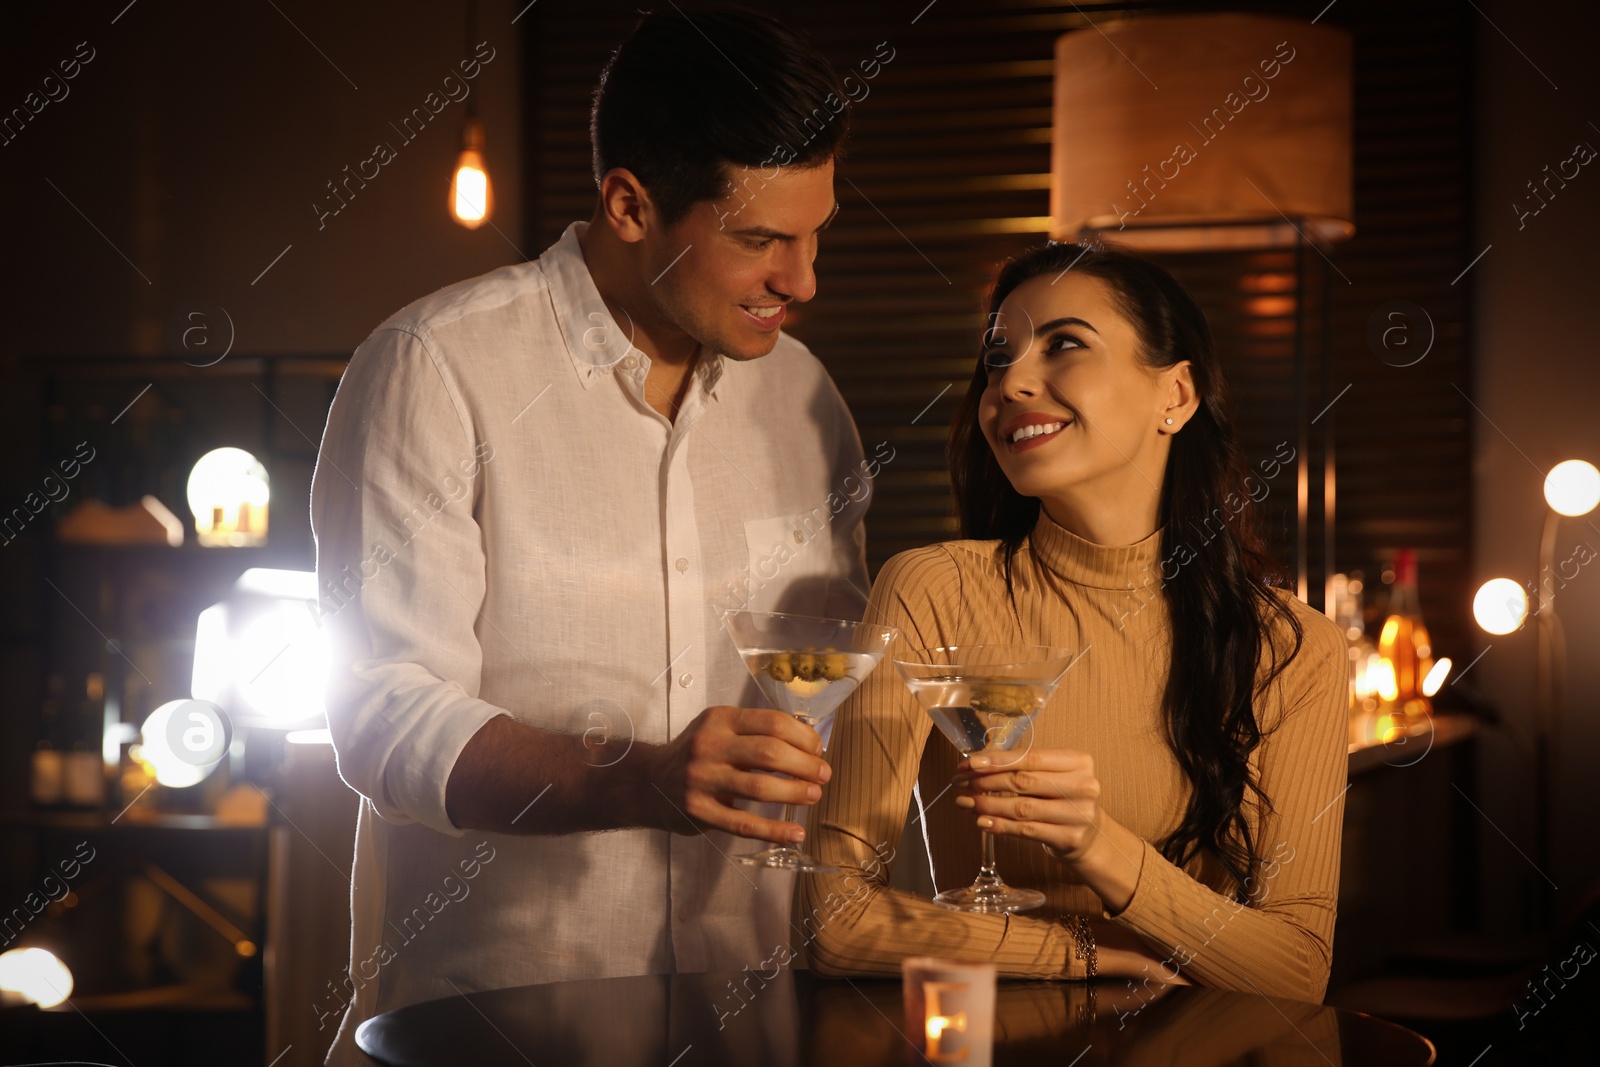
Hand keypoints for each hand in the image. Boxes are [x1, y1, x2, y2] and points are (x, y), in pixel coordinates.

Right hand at [642, 705, 830, 843]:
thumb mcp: (719, 730)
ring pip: (760, 787)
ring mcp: (702, 779)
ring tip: (814, 795)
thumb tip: (809, 747)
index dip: (803, 737)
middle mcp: (709, 745)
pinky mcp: (700, 811)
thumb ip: (755, 733)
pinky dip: (774, 830)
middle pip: (769, 752)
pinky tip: (795, 833)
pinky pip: (744, 823)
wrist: (649, 782)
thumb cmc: (697, 755)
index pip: (772, 722)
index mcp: (720, 720)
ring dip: (794, 792)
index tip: (818, 749)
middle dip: (805, 764)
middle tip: (823, 775)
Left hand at [954, 748, 1143, 912]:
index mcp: (1079, 762)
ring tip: (965, 801)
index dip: (997, 760)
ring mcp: (1078, 815)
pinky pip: (1026, 830)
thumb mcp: (1053, 775)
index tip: (969, 763)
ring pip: (1021, 808)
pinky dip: (1000, 825)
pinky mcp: (1069, 838)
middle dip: (985, 781)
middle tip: (961, 782)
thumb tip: (976, 763)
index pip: (1030, 757)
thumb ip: (1023, 766)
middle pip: (1023, 782)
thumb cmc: (1063, 798)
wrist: (1091, 835)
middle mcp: (1083, 786)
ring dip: (987, 804)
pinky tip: (982, 821)